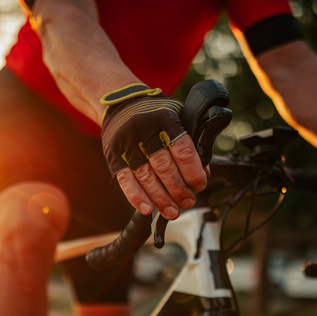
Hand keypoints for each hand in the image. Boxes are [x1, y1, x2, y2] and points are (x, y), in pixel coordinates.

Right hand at [100, 84, 207, 219]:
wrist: (120, 104)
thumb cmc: (154, 113)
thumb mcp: (177, 117)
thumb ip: (190, 142)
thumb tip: (203, 172)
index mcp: (165, 119)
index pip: (183, 151)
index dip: (193, 172)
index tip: (199, 185)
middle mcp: (145, 131)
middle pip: (164, 167)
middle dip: (178, 189)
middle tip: (188, 202)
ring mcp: (127, 144)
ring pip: (146, 177)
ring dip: (161, 198)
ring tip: (172, 211)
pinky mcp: (113, 155)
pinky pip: (125, 179)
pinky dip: (136, 196)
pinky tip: (147, 209)